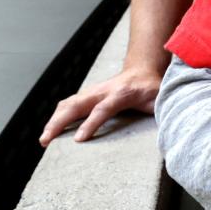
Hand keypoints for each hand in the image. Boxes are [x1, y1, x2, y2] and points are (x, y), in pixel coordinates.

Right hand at [39, 65, 162, 145]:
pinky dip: (57, 115)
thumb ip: (162, 110)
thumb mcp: (161, 99)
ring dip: (54, 119)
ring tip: (43, 139)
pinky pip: (69, 103)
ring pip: (69, 102)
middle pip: (78, 104)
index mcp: (123, 93)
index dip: (91, 123)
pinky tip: (49, 130)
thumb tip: (167, 127)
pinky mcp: (89, 94)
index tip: (78, 139)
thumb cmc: (153, 88)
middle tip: (46, 140)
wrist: (145, 69)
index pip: (103, 109)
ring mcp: (94, 91)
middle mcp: (104, 90)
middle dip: (59, 122)